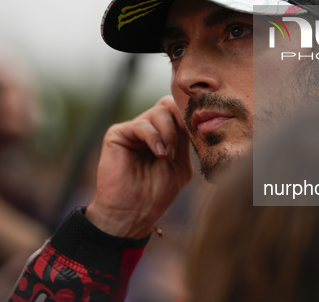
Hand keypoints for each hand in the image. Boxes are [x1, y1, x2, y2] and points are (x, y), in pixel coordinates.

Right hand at [86, 96, 191, 238]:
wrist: (133, 213)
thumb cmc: (157, 193)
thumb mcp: (180, 164)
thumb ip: (185, 140)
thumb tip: (195, 119)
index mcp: (164, 134)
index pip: (178, 110)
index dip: (190, 115)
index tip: (200, 127)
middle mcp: (149, 128)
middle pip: (169, 105)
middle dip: (181, 119)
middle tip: (185, 138)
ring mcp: (133, 130)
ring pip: (159, 112)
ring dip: (170, 133)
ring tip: (168, 156)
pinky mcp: (118, 134)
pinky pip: (141, 124)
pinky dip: (155, 137)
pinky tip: (160, 154)